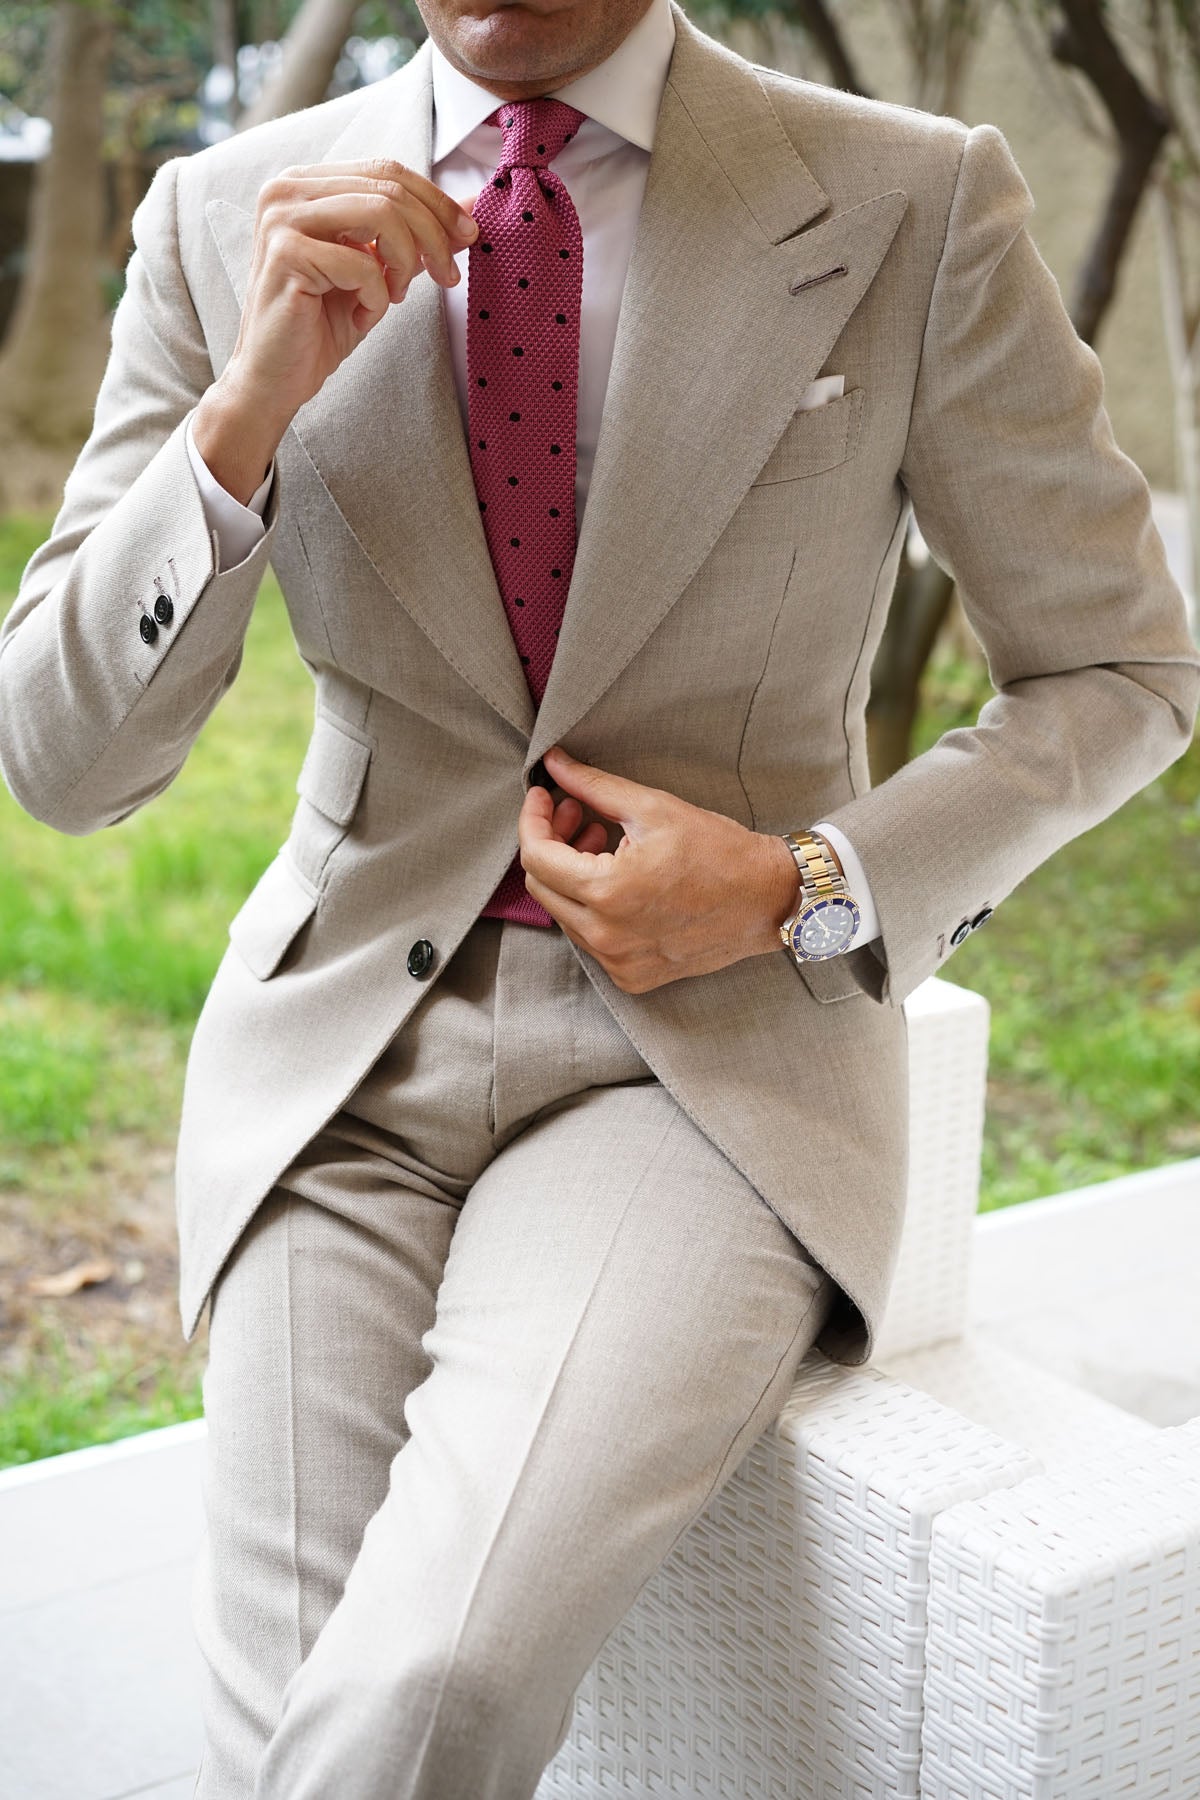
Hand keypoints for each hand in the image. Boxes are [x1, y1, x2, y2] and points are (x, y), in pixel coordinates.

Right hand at [192, 161, 479, 501]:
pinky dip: (376, 297)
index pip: (387, 170)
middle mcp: (287, 189)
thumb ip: (416, 236)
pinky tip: (360, 318)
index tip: (468, 236)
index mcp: (307, 183)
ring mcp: (281, 217)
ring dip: (405, 261)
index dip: (436, 201)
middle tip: (448, 277)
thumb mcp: (380, 273)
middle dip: (433, 234)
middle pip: (390, 187)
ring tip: (396, 297)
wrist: (273, 380)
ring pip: (381, 212)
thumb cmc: (321, 326)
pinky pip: (361, 263)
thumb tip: (473, 207)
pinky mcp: (285, 253)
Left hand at [517, 745, 800, 992]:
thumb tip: (553, 764)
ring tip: (604, 841)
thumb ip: (594, 786)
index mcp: (607, 893)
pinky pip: (591, 939)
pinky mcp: (632, 977)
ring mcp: (618, 962)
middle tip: (579, 814)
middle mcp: (606, 937)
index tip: (543, 797)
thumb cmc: (718, 851)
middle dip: (552, 843)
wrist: (768, 900)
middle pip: (542, 886)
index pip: (536, 856)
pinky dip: (594, 907)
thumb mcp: (653, 808)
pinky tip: (622, 880)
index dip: (533, 820)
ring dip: (573, 875)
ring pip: (564, 914)